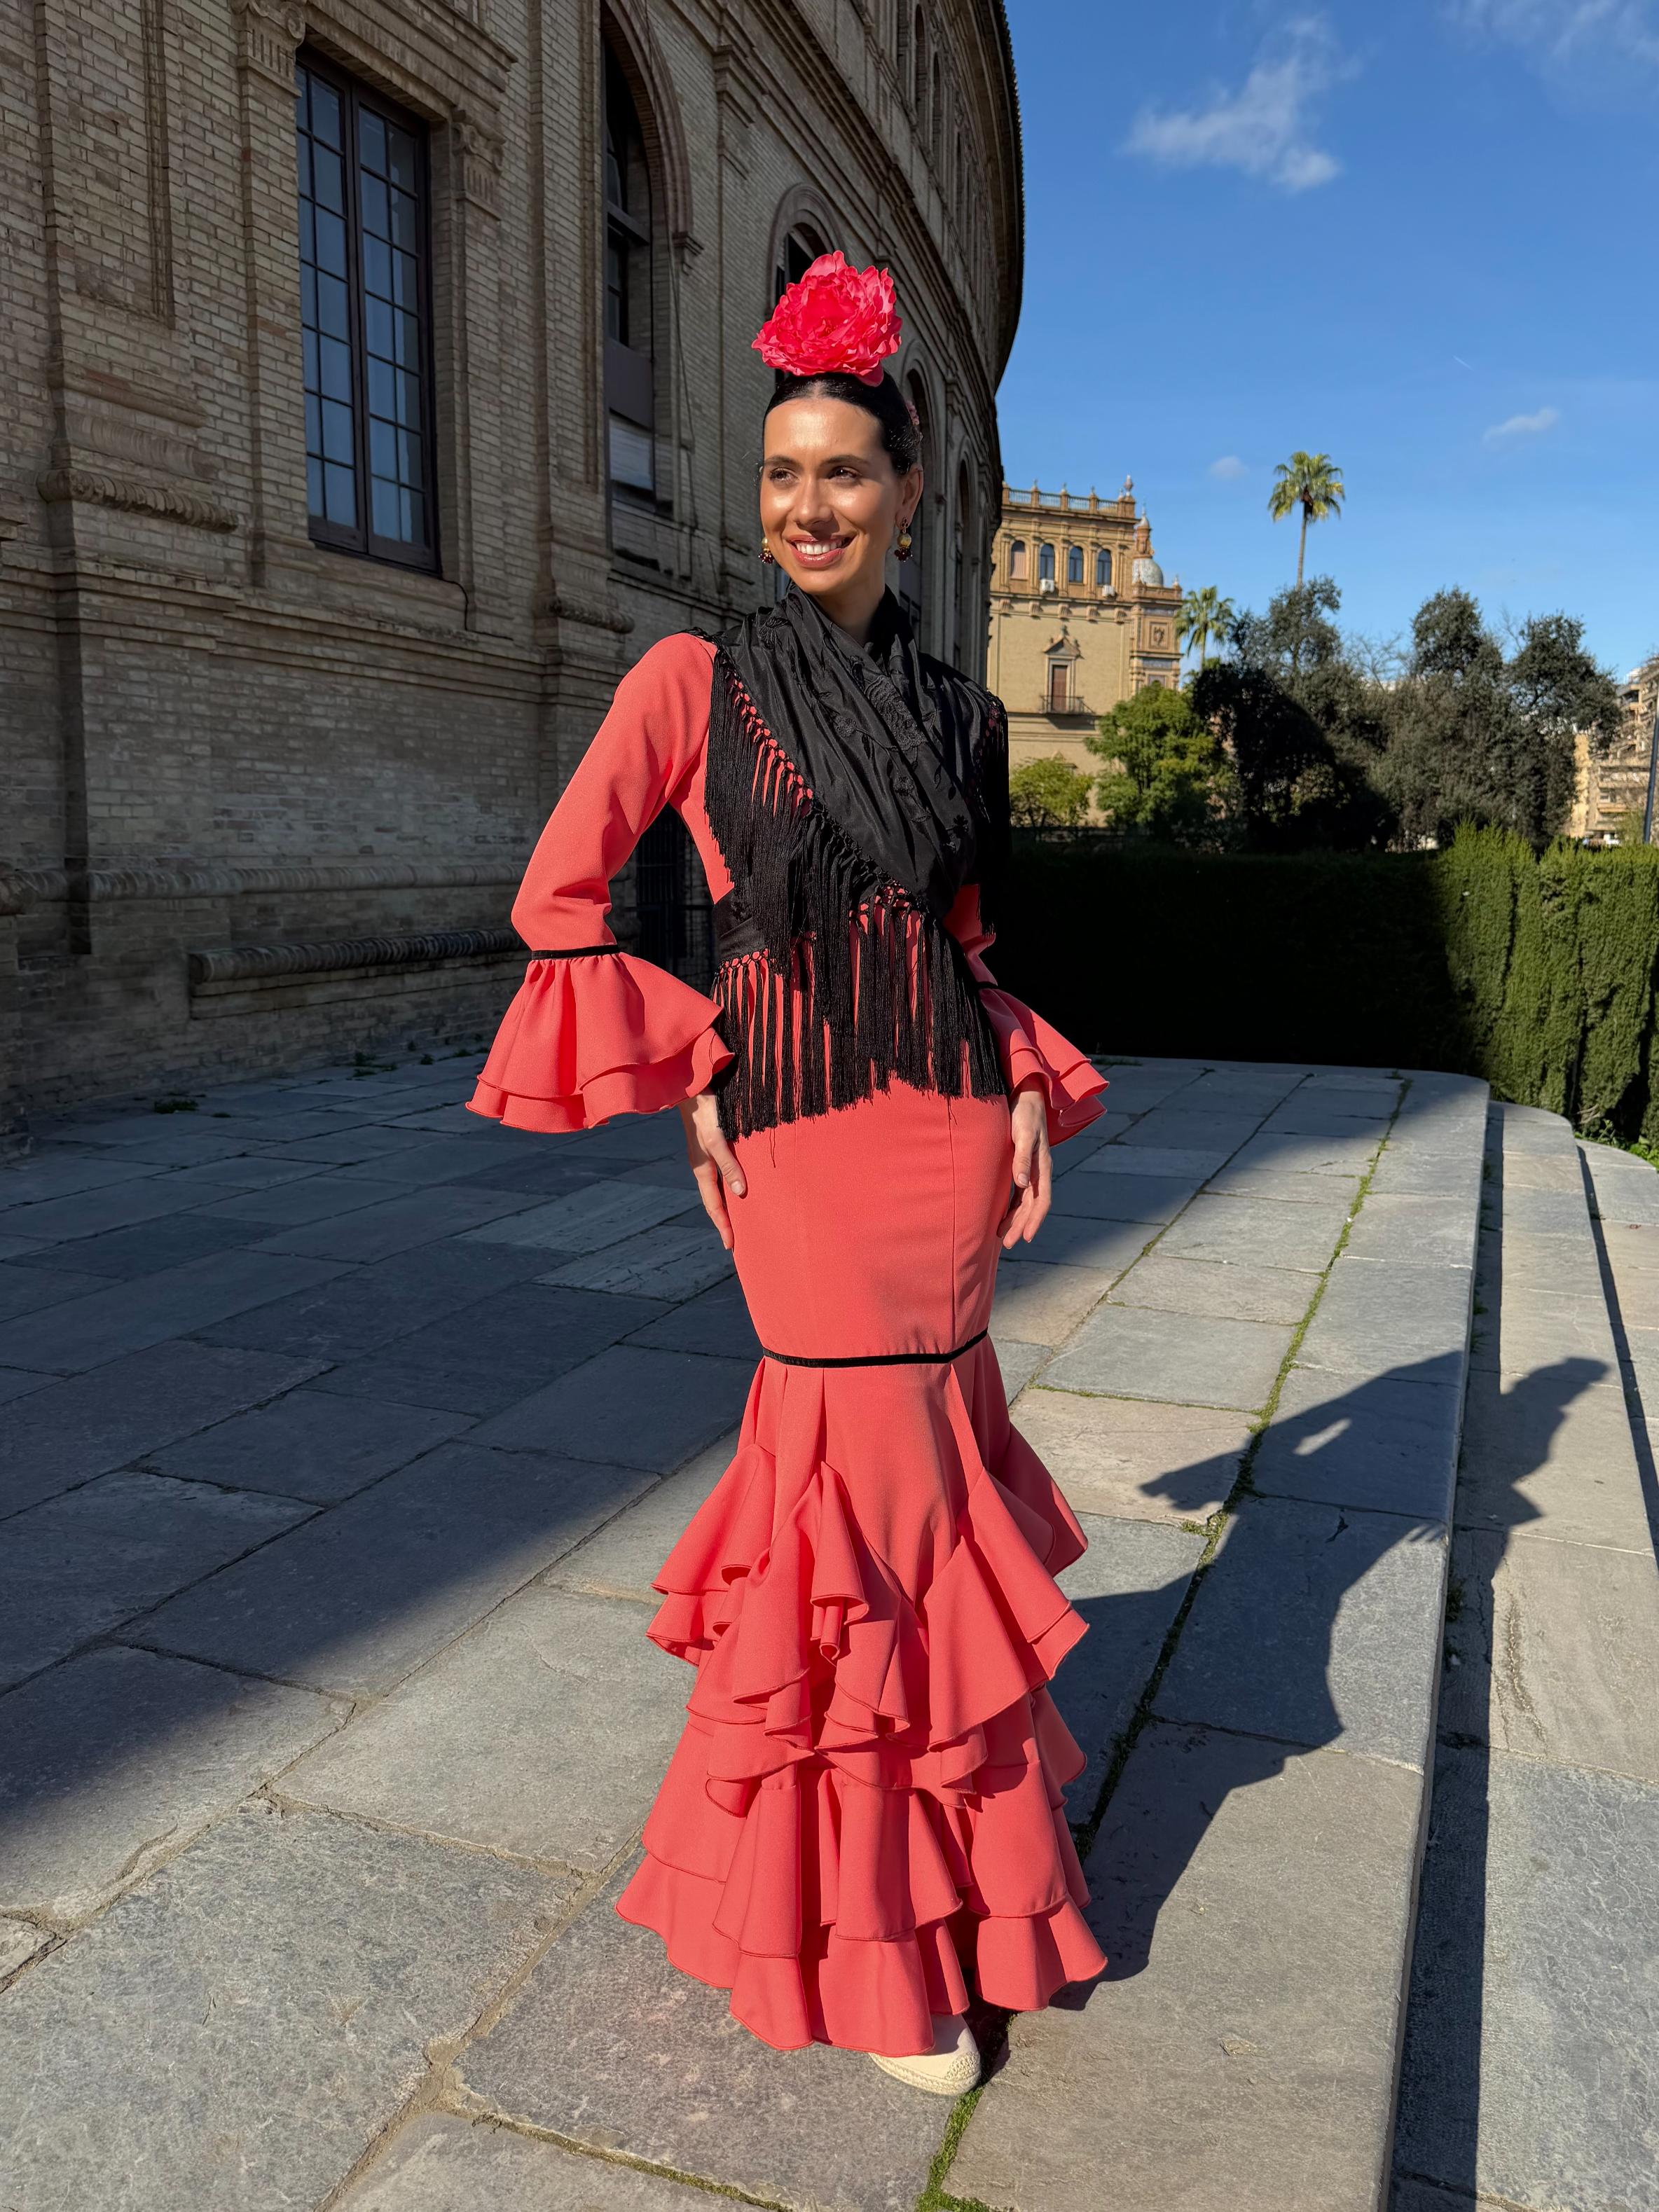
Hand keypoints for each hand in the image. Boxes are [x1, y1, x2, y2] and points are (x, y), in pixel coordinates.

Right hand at [679, 1092, 745, 1250]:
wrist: (692, 1088)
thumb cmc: (705, 1112)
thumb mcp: (717, 1140)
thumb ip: (729, 1165)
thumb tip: (740, 1194)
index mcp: (702, 1170)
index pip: (714, 1206)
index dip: (723, 1226)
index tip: (731, 1246)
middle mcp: (703, 1167)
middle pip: (715, 1201)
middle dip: (725, 1221)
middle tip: (736, 1240)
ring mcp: (707, 1157)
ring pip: (719, 1189)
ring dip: (728, 1205)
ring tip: (741, 1220)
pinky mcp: (713, 1146)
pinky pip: (722, 1174)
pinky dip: (730, 1187)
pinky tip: (740, 1188)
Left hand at [998, 1085, 1051, 1248]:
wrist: (1025, 1095)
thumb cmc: (1024, 1113)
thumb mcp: (1024, 1134)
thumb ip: (1022, 1158)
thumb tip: (1022, 1183)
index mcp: (1042, 1166)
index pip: (1042, 1201)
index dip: (1034, 1221)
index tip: (1024, 1238)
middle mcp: (1039, 1171)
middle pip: (1032, 1206)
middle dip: (1021, 1226)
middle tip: (1007, 1244)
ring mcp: (1031, 1169)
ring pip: (1025, 1201)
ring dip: (1016, 1219)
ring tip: (1002, 1236)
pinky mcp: (1022, 1164)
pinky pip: (1019, 1192)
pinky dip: (1012, 1206)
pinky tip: (1002, 1214)